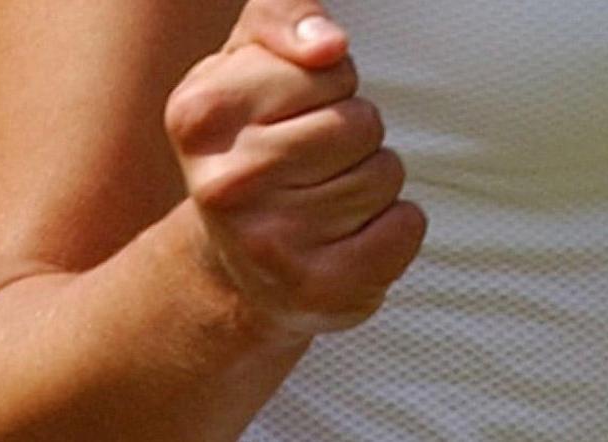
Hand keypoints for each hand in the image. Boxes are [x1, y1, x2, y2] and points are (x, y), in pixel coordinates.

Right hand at [165, 0, 426, 336]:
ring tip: (322, 202)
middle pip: (363, 123)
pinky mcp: (319, 289)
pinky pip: (407, 226)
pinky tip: (347, 237)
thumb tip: (328, 46)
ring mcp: (271, 243)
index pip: (330, 67)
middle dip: (352, 135)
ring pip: (387, 173)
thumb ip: (281, 18)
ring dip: (370, 182)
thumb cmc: (252, 147)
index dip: (328, 84)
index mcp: (200, 116)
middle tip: (309, 166)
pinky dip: (393, 226)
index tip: (291, 114)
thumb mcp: (247, 65)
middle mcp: (227, 184)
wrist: (237, 261)